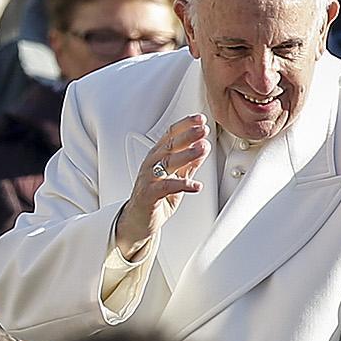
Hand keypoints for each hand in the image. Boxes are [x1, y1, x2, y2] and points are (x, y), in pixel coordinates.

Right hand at [117, 114, 208, 254]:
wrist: (136, 221)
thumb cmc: (155, 198)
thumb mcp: (176, 178)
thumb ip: (189, 164)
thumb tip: (204, 147)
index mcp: (157, 156)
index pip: (171, 135)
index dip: (185, 125)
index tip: (200, 119)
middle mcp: (151, 164)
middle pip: (170, 145)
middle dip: (188, 135)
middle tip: (203, 130)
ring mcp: (149, 178)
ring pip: (168, 162)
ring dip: (187, 155)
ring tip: (202, 150)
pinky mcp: (149, 194)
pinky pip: (166, 187)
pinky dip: (182, 185)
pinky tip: (196, 185)